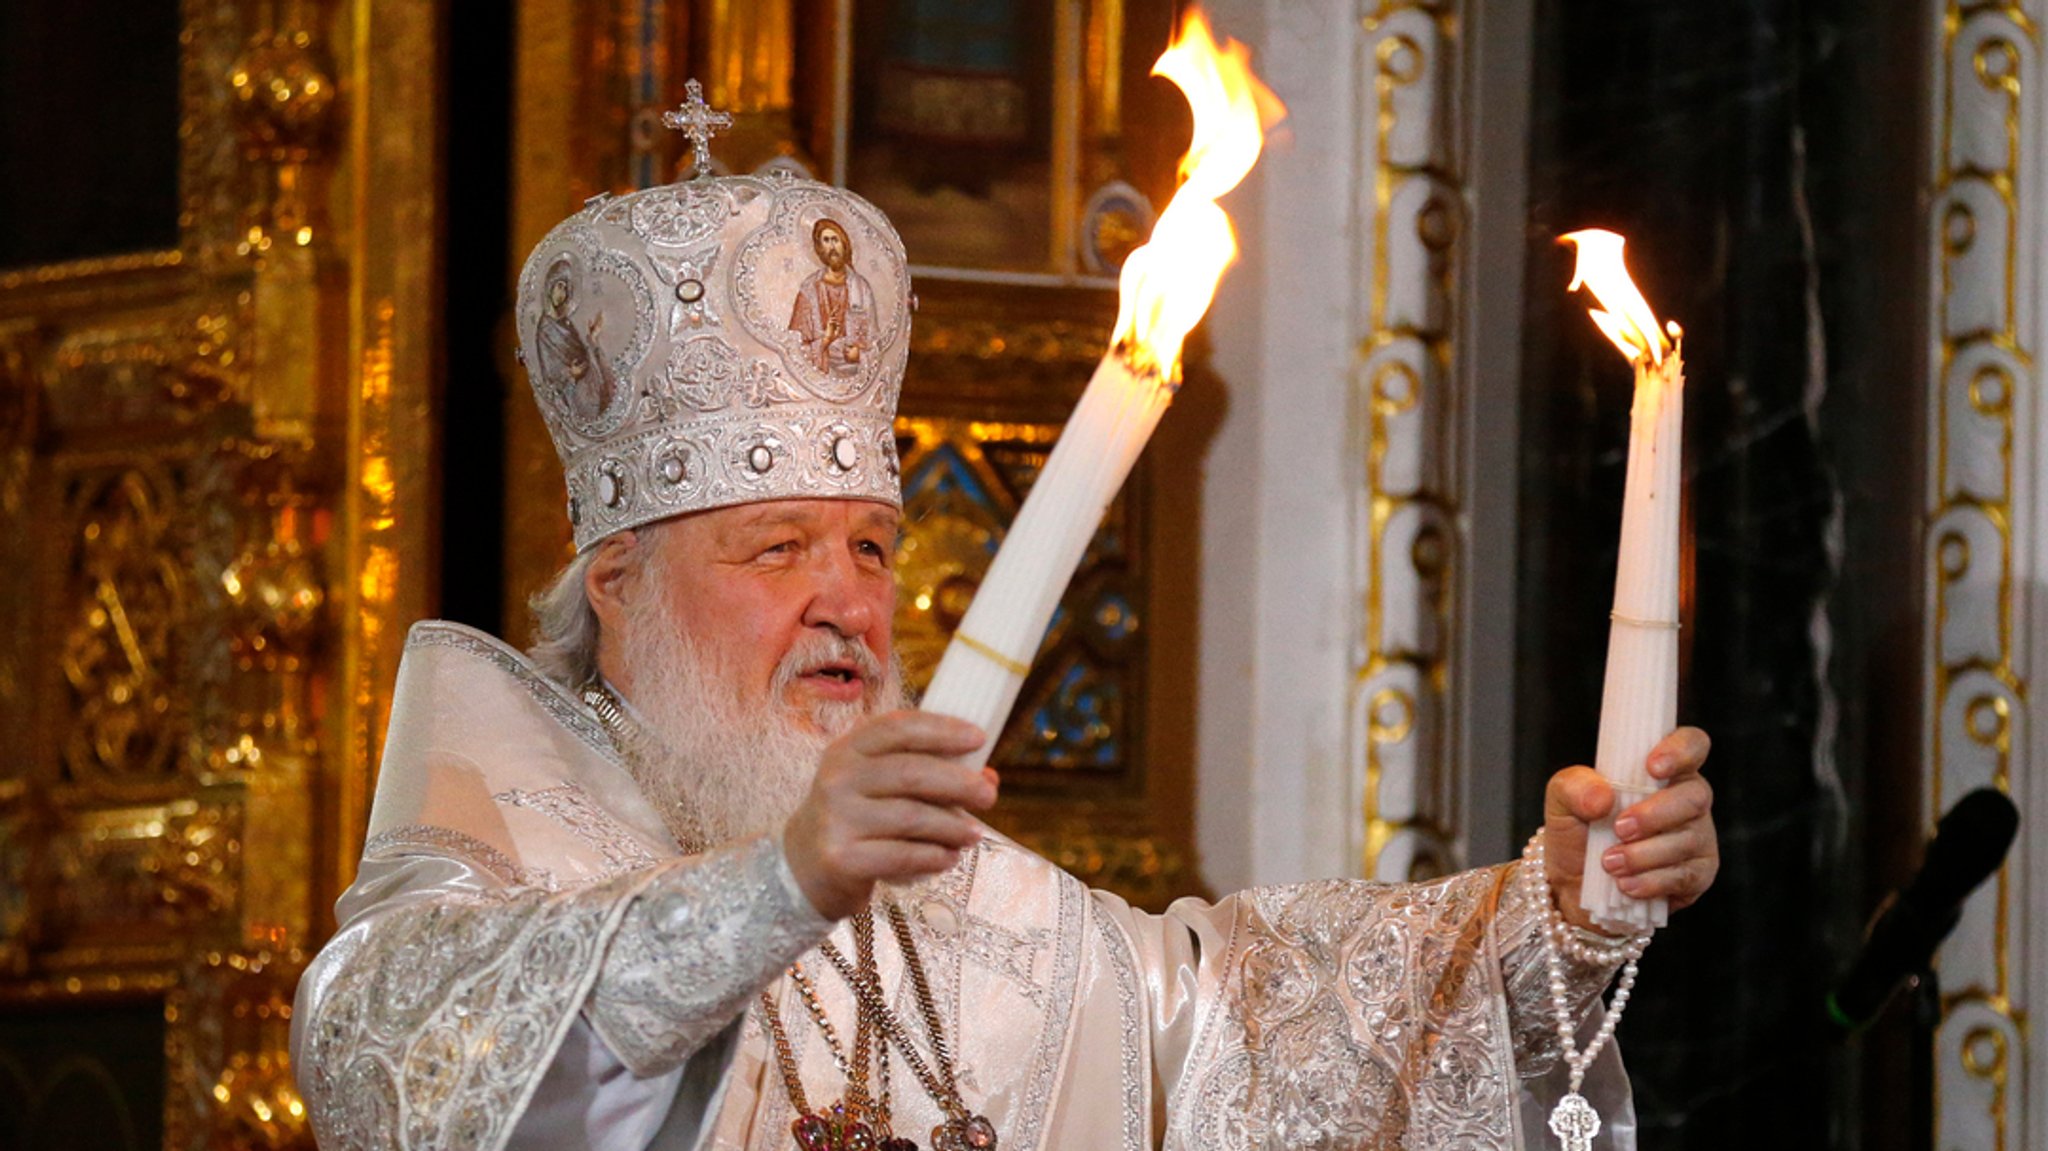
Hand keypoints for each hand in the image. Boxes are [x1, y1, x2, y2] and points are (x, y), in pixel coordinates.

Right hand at [781, 710, 998, 919]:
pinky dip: (934, 856)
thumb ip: (925, 774)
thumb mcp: (876, 785)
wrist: (803, 866)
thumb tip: (987, 776)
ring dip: (952, 826)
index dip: (942, 729)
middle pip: (911, 773)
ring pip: (911, 817)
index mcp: (847, 749)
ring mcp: (836, 818)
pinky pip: (902, 855)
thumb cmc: (855, 817)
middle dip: (959, 782)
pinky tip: (949, 857)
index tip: (979, 738)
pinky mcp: (841, 858)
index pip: (897, 728)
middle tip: (988, 796)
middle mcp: (837, 778)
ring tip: (974, 834)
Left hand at [1542, 727, 1716, 933]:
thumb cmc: (1579, 830)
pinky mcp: (1698, 874)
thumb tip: (1603, 796)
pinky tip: (1626, 885)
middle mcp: (1688, 800)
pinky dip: (1651, 881)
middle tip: (1618, 829)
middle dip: (1654, 815)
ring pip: (1687, 840)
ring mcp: (1698, 837)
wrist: (1576, 883)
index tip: (1652, 767)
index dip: (1680, 750)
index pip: (1692, 744)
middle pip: (1695, 797)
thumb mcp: (1562, 800)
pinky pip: (1685, 876)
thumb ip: (1575, 786)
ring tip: (1609, 863)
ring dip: (1644, 854)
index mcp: (1664, 770)